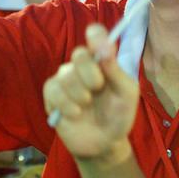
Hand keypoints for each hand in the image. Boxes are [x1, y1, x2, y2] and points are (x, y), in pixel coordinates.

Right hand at [43, 24, 138, 159]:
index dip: (96, 36)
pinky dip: (66, 103)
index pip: (95, 34)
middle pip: (79, 54)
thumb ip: (116, 71)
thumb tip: (106, 48)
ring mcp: (65, 78)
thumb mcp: (126, 94)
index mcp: (102, 60)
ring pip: (65, 74)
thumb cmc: (118, 115)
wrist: (104, 143)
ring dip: (79, 93)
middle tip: (98, 88)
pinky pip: (53, 89)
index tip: (102, 48)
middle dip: (90, 73)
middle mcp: (82, 65)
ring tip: (86, 105)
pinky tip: (75, 113)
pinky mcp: (52, 94)